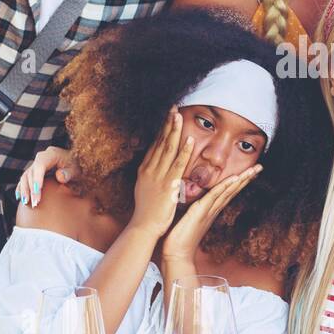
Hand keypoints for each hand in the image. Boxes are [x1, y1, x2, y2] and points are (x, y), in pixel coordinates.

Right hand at [16, 146, 77, 207]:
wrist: (74, 164)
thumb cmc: (76, 167)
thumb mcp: (76, 169)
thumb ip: (69, 173)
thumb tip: (59, 176)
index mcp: (52, 154)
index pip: (40, 165)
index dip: (37, 178)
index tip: (38, 191)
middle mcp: (41, 157)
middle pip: (31, 172)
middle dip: (32, 188)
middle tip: (35, 203)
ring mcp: (36, 164)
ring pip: (25, 176)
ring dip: (25, 190)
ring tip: (26, 203)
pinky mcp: (33, 172)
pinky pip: (24, 180)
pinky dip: (21, 188)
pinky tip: (19, 198)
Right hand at [128, 107, 192, 238]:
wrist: (143, 227)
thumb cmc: (146, 211)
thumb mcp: (144, 188)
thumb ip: (150, 175)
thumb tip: (154, 166)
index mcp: (145, 170)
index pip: (155, 145)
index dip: (162, 129)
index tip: (168, 116)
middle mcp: (150, 169)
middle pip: (160, 142)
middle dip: (167, 124)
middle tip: (173, 107)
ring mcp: (158, 176)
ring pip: (167, 149)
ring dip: (174, 131)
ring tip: (179, 115)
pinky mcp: (168, 185)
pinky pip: (177, 165)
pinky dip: (184, 152)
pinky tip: (189, 140)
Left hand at [160, 163, 262, 266]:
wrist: (176, 254)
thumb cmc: (179, 238)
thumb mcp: (187, 217)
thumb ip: (192, 208)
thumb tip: (189, 195)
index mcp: (211, 209)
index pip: (228, 192)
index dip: (240, 181)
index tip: (250, 172)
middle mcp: (214, 209)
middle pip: (233, 190)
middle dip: (247, 177)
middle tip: (260, 166)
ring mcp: (209, 210)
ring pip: (229, 191)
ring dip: (242, 179)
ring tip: (254, 169)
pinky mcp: (201, 211)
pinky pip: (215, 195)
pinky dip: (225, 186)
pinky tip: (235, 178)